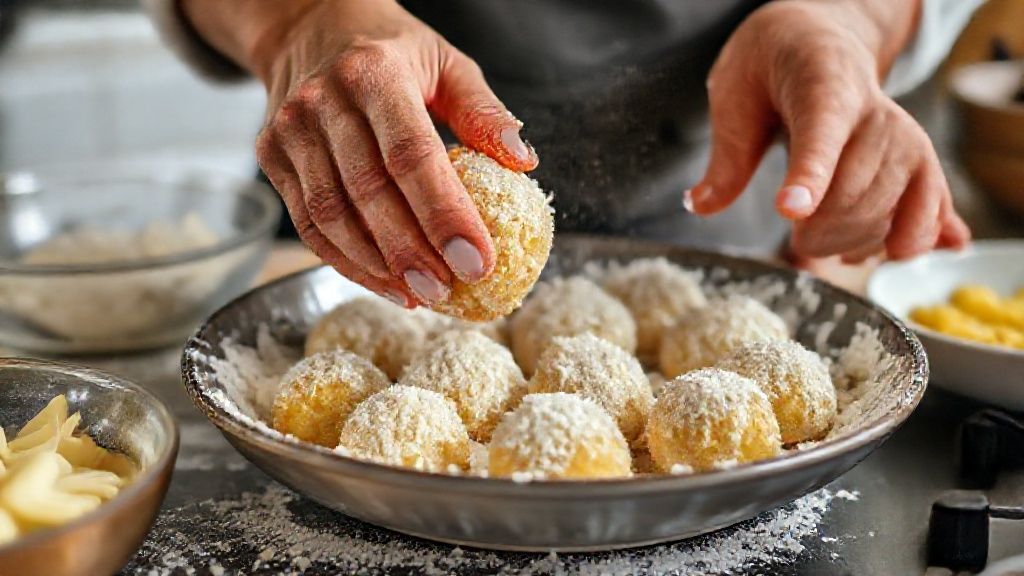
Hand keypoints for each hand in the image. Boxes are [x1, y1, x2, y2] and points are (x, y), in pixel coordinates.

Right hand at [190, 0, 537, 305]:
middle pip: (368, 193)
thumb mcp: (446, 62)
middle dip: (411, 253)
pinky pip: (307, 223)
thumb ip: (483, 112)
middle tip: (448, 292)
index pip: (412, 155)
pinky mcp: (271, 156)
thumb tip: (524, 162)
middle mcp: (325, 101)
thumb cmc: (390, 50)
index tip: (478, 261)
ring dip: (376, 266)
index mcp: (376, 73)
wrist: (307, 26)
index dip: (445, 214)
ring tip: (420, 296)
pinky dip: (345, 261)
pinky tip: (384, 283)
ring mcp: (290, 130)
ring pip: (329, 216)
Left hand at [688, 0, 970, 262]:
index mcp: (823, 86)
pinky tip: (894, 253)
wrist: (818, 41)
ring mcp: (905, 138)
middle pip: (854, 190)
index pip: (821, 134)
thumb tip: (700, 205)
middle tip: (795, 240)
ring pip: (888, 208)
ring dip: (854, 244)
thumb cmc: (770, 70)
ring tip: (825, 245)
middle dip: (819, 232)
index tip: (790, 213)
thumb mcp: (735, 98)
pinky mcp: (921, 161)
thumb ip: (727, 159)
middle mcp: (875, 113)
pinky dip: (913, 238)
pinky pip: (930, 208)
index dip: (810, 177)